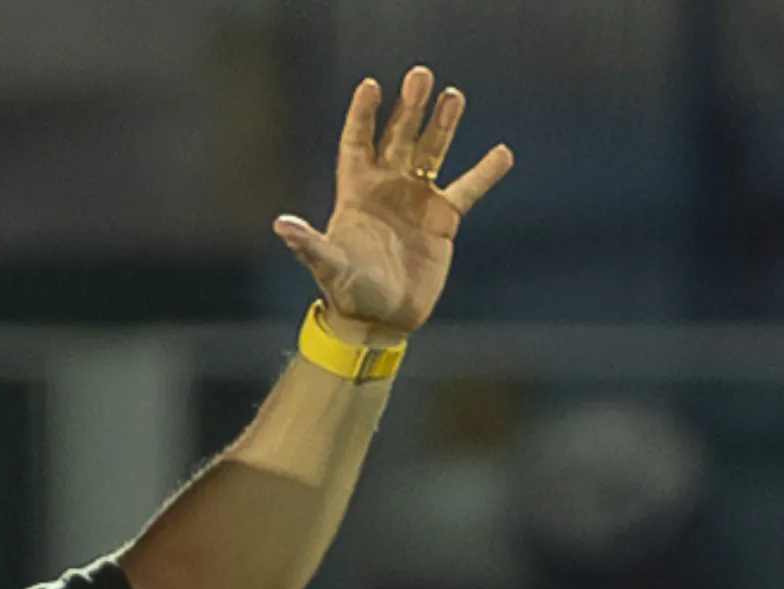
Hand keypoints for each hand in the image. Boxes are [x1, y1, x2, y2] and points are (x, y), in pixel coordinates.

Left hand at [275, 67, 512, 344]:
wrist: (379, 318)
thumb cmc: (347, 290)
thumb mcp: (327, 265)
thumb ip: (308, 243)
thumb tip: (281, 225)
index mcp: (355, 192)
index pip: (358, 143)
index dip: (363, 115)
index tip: (371, 85)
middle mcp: (386, 188)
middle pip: (398, 138)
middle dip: (408, 109)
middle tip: (420, 76)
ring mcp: (416, 200)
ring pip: (431, 153)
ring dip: (442, 125)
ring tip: (453, 95)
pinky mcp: (442, 219)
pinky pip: (467, 188)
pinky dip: (484, 172)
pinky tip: (502, 153)